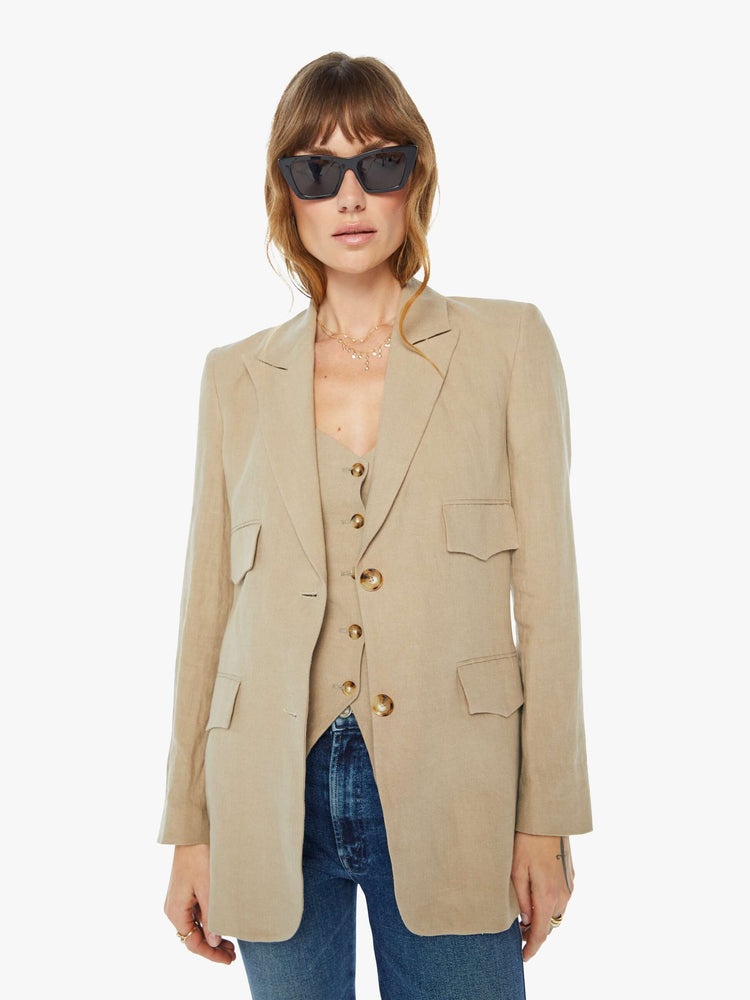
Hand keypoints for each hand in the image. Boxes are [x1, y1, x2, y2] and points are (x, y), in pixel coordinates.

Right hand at [163, 844, 236, 964]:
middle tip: (232, 955)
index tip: (228, 960)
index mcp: (175, 910)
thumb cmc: (200, 856)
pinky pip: (196, 914)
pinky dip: (209, 922)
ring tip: (231, 944)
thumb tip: (213, 941)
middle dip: (212, 947)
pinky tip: (223, 923)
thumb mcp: (208, 889)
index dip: (210, 954)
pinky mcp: (186, 890)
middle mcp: (174, 908)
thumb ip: (211, 917)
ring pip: (195, 926)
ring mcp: (179, 899)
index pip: (192, 943)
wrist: (192, 831)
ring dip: (212, 935)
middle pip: (193, 936)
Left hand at [511, 832, 574, 961]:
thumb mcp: (516, 870)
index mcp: (548, 896)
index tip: (523, 957)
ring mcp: (570, 884)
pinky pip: (562, 898)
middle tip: (517, 933)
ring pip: (558, 912)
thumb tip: (526, 920)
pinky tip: (537, 896)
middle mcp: (563, 894)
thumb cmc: (526, 840)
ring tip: (524, 915)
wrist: (547, 816)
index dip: (531, 948)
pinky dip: (550, 904)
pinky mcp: (570, 874)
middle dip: (536, 932)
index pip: (541, 933)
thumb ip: (522, 899)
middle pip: (551, 924)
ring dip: (544, 917)